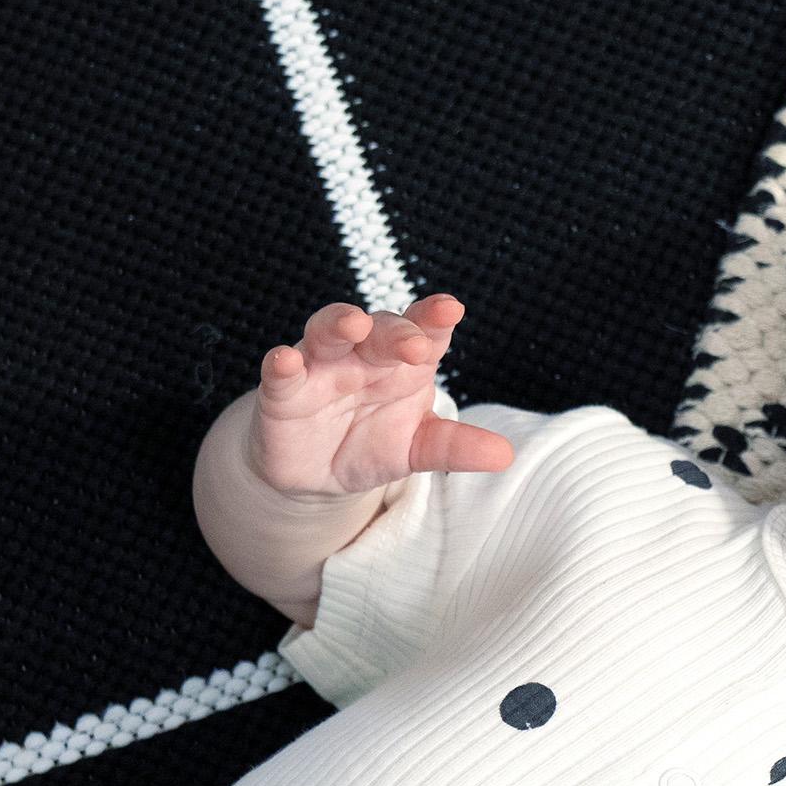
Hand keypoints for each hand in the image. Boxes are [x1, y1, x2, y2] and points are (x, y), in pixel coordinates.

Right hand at [246, 294, 518, 500]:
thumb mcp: (417, 450)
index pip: (424, 331)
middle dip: (395, 331)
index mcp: (403, 361)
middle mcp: (363, 354)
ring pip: (328, 330)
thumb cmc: (371, 445)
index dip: (435, 318)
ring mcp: (321, 366)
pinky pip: (280, 371)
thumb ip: (455, 447)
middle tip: (413, 344)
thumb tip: (505, 456)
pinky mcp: (283, 391)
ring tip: (353, 324)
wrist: (315, 476)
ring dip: (338, 323)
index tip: (450, 310)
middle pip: (380, 328)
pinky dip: (281, 363)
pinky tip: (284, 359)